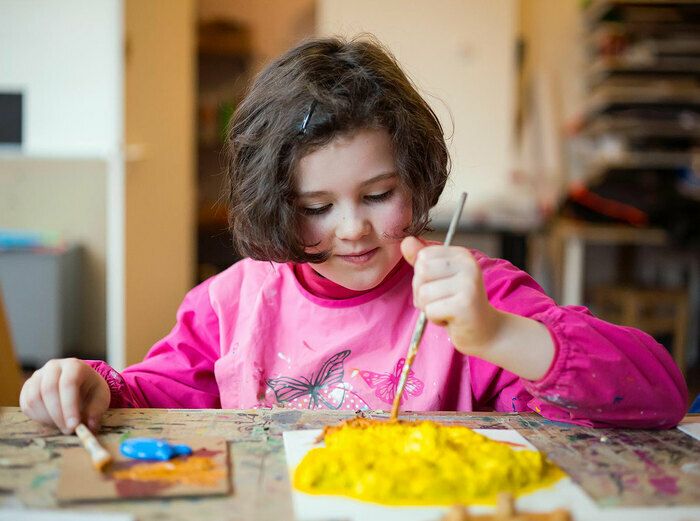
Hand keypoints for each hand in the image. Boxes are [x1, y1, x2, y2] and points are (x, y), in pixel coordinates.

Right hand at [20, 358, 109, 433]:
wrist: (78, 383)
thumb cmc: (90, 390)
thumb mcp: (100, 397)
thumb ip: (96, 410)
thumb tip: (89, 426)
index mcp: (74, 365)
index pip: (68, 383)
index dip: (69, 406)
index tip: (74, 425)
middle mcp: (53, 367)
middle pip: (48, 389)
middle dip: (58, 414)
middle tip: (68, 430)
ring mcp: (38, 376)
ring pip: (34, 398)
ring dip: (47, 417)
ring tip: (61, 426)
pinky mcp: (27, 387)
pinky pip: (26, 404)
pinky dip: (37, 417)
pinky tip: (51, 422)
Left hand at [401, 236, 502, 354]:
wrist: (486, 331)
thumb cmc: (458, 304)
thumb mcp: (439, 279)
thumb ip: (423, 260)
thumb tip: (405, 241)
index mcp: (461, 254)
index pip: (422, 257)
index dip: (423, 277)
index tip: (440, 287)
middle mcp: (468, 264)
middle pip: (421, 273)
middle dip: (422, 292)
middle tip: (441, 301)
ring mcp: (468, 284)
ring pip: (423, 293)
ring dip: (429, 308)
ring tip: (447, 310)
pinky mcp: (465, 305)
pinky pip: (430, 310)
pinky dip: (435, 319)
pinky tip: (451, 320)